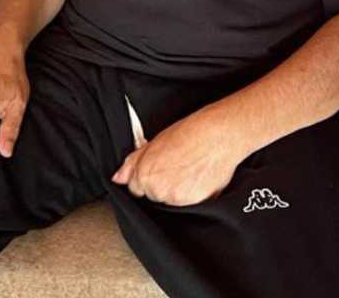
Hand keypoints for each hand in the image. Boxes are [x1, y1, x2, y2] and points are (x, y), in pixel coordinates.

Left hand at [111, 103, 245, 206]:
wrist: (219, 134)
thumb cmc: (192, 132)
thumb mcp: (157, 140)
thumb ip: (134, 162)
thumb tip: (118, 178)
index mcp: (145, 173)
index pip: (136, 188)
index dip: (149, 176)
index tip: (161, 169)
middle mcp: (157, 189)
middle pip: (153, 196)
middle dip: (163, 183)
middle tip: (179, 165)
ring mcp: (175, 199)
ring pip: (170, 202)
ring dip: (178, 191)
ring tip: (191, 169)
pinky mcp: (194, 205)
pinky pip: (189, 206)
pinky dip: (193, 195)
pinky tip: (199, 177)